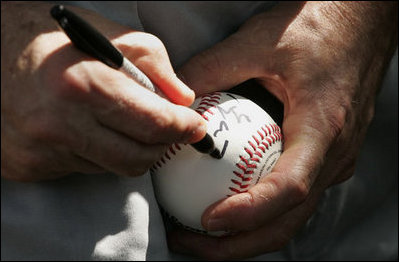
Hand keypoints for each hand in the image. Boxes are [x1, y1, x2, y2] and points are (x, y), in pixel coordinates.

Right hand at [1, 2, 206, 181]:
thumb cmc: (52, 38)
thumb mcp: (110, 35)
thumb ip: (155, 64)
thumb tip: (183, 99)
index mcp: (82, 85)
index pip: (153, 123)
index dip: (183, 127)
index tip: (195, 126)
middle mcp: (58, 123)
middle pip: (137, 158)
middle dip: (162, 145)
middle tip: (169, 130)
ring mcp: (40, 150)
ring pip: (111, 168)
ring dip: (128, 148)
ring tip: (120, 122)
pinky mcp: (27, 166)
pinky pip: (82, 169)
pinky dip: (97, 153)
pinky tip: (86, 129)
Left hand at [168, 1, 397, 259]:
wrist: (361, 21)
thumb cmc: (318, 27)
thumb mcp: (259, 42)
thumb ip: (212, 68)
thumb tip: (174, 99)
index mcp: (323, 128)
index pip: (289, 189)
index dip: (249, 213)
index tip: (208, 221)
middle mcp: (333, 154)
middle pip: (289, 219)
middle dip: (239, 244)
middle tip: (191, 241)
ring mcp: (333, 158)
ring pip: (292, 214)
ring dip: (248, 233)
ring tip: (202, 232)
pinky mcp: (327, 154)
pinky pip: (294, 193)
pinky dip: (261, 208)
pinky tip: (230, 200)